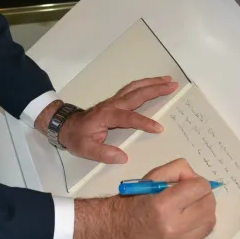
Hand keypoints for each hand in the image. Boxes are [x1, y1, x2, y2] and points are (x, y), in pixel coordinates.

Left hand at [55, 76, 179, 162]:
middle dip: (156, 89)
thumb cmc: (77, 137)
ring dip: (152, 82)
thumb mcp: (86, 149)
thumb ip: (104, 153)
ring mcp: (114, 100)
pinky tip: (154, 84)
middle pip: (137, 94)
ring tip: (168, 80)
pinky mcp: (116, 101)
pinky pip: (132, 89)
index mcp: (107, 116)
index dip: (144, 122)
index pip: (129, 118)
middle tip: (173, 85)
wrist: (66, 125)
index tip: (159, 128)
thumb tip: (122, 157)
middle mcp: (113, 104)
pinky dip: (145, 84)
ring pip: (135, 87)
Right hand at [114, 158, 216, 238]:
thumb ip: (178, 170)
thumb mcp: (153, 177)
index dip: (197, 182)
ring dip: (203, 210)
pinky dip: (199, 224)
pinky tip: (185, 221)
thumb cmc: (136, 200)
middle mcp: (173, 226)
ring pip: (210, 220)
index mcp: (163, 205)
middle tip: (191, 194)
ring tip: (188, 208)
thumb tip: (198, 178)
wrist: (119, 229)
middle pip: (209, 204)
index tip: (189, 183)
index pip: (200, 188)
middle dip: (203, 195)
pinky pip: (204, 233)